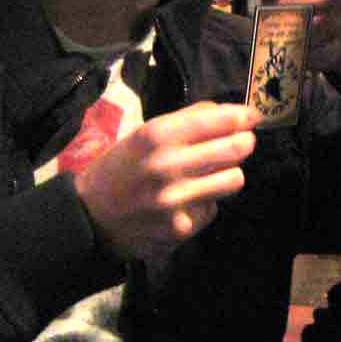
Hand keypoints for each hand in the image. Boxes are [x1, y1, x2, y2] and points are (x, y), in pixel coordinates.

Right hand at [72, 102, 258, 261]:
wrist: (88, 218)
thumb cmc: (119, 169)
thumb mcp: (142, 135)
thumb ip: (185, 121)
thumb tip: (228, 112)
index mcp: (156, 136)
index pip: (218, 120)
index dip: (243, 116)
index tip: (252, 116)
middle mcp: (167, 166)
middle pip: (237, 149)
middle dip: (244, 143)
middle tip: (241, 143)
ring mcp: (175, 201)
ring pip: (234, 180)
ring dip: (228, 175)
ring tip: (211, 174)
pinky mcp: (180, 229)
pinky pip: (212, 209)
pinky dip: (205, 204)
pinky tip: (185, 203)